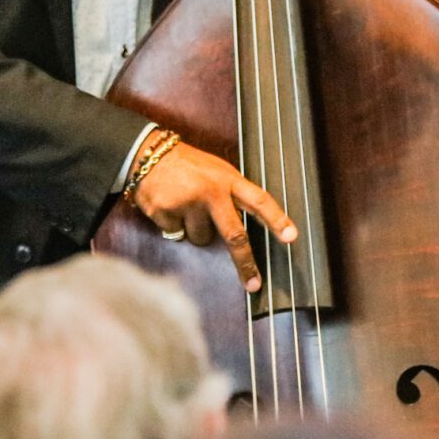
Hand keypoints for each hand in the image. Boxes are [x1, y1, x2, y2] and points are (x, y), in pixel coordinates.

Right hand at [131, 141, 296, 293]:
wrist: (147, 154)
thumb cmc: (187, 166)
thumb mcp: (216, 170)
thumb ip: (231, 193)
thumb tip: (248, 225)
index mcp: (228, 179)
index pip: (258, 200)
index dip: (276, 219)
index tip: (291, 237)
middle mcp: (211, 191)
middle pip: (234, 234)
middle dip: (245, 262)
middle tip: (254, 284)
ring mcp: (188, 203)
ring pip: (202, 239)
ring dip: (195, 231)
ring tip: (185, 207)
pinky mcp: (167, 212)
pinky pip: (176, 234)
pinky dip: (173, 226)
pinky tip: (168, 207)